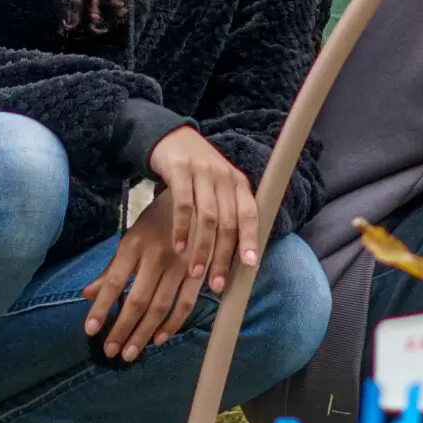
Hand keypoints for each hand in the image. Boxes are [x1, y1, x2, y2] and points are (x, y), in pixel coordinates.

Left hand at [81, 197, 202, 361]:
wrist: (199, 195)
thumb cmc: (159, 220)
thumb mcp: (132, 237)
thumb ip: (112, 268)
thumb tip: (87, 294)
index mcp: (134, 244)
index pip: (113, 282)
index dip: (102, 308)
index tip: (89, 330)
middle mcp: (156, 255)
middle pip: (137, 299)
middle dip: (122, 328)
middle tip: (110, 351)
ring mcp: (180, 264)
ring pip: (160, 306)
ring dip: (144, 333)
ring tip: (129, 353)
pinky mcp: (199, 270)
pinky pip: (186, 302)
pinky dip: (173, 323)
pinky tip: (159, 338)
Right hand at [147, 125, 259, 291]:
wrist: (172, 139)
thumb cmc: (198, 173)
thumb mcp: (218, 188)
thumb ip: (227, 213)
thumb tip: (236, 255)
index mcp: (238, 184)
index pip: (250, 214)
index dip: (250, 239)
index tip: (250, 265)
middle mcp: (225, 177)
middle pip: (229, 222)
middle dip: (223, 255)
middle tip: (216, 283)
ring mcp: (204, 172)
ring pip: (208, 216)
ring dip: (202, 248)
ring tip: (195, 273)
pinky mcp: (180, 170)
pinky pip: (183, 204)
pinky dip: (181, 228)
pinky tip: (177, 247)